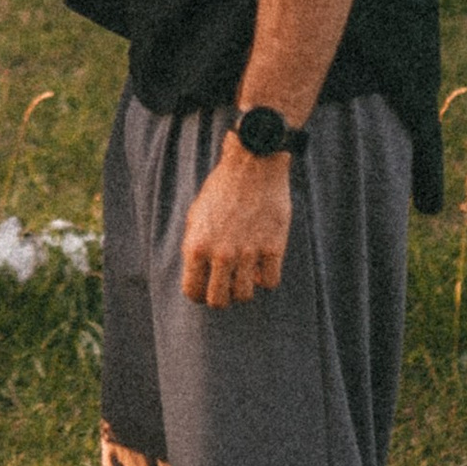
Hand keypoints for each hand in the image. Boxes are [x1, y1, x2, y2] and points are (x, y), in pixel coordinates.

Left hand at [179, 142, 290, 307]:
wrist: (252, 164)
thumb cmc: (221, 188)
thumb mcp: (196, 214)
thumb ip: (195, 244)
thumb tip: (198, 271)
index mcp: (197, 246)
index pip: (193, 292)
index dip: (199, 295)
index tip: (206, 291)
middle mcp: (221, 254)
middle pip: (219, 301)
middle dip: (222, 299)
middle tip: (228, 287)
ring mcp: (248, 252)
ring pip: (245, 295)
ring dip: (245, 289)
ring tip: (246, 276)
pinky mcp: (273, 247)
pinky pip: (270, 282)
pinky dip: (267, 278)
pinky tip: (263, 265)